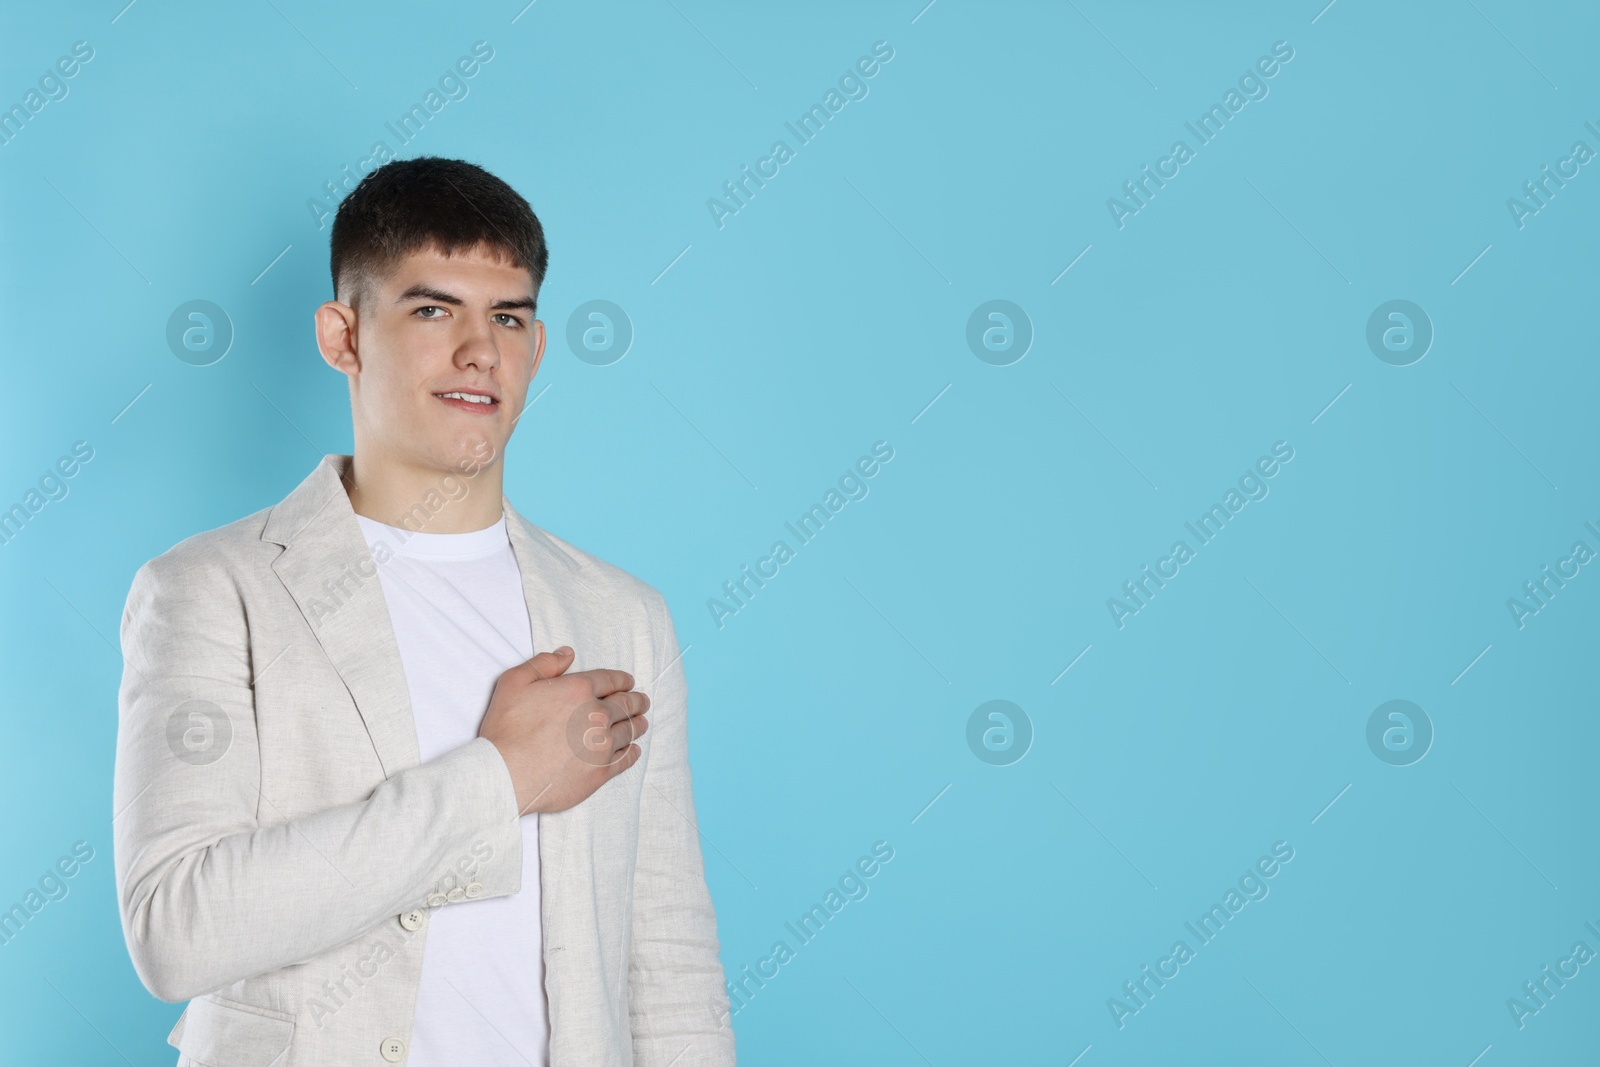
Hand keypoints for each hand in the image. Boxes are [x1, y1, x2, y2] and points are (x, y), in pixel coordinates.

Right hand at [478, 646, 648, 814]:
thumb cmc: (505, 729)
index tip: (629, 682)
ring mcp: (601, 745)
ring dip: (638, 724)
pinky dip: (632, 752)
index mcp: (578, 689)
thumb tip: (568, 653)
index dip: (622, 680)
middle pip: (626, 704)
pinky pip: (624, 759)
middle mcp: (596, 715)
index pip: (610, 680)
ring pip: (628, 731)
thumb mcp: (515, 682)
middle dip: (636, 700)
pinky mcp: (599, 772)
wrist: (504, 775)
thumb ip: (544, 663)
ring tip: (642, 723)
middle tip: (643, 701)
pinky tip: (634, 750)